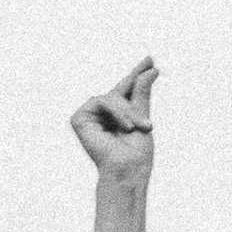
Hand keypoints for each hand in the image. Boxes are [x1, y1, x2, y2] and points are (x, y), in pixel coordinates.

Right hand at [71, 58, 157, 185]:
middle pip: (119, 90)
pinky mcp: (80, 118)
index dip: (137, 75)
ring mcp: (90, 115)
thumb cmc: (136, 153)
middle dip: (135, 91)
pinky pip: (102, 100)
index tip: (151, 61)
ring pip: (112, 96)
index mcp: (117, 116)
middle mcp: (102, 115)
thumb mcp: (143, 118)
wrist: (128, 170)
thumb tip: (151, 69)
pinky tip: (126, 127)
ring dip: (129, 111)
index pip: (126, 90)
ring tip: (140, 127)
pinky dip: (117, 112)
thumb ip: (141, 94)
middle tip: (149, 81)